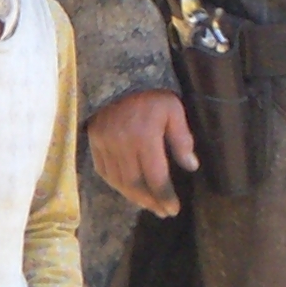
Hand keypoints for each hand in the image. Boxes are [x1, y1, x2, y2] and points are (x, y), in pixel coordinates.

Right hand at [88, 88, 196, 217]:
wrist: (118, 74)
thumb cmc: (151, 93)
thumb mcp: (173, 109)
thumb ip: (182, 139)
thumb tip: (191, 166)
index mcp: (144, 135)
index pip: (155, 176)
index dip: (165, 196)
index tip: (173, 209)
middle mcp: (122, 143)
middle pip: (135, 184)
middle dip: (150, 202)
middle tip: (163, 212)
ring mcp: (104, 143)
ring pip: (118, 181)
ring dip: (134, 197)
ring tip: (149, 205)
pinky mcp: (94, 141)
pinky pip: (104, 171)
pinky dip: (117, 185)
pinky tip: (129, 190)